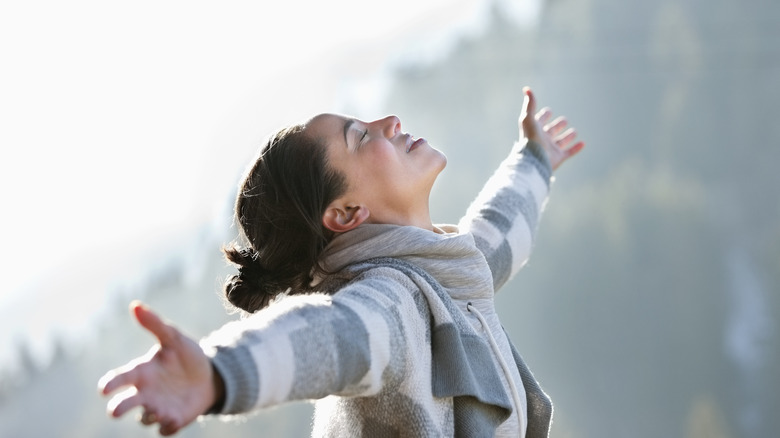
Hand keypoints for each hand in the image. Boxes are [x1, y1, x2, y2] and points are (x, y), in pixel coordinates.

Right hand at [98, 301, 220, 435]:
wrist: (210, 375)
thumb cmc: (186, 356)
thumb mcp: (174, 338)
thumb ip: (155, 324)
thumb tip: (135, 305)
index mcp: (142, 372)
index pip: (120, 379)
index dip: (110, 384)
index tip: (104, 389)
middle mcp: (145, 393)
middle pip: (125, 404)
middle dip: (119, 408)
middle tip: (114, 411)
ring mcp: (158, 408)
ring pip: (145, 418)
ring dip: (149, 415)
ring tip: (158, 410)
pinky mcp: (172, 420)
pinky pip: (165, 429)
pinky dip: (167, 426)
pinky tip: (174, 419)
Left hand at [519, 87, 584, 170]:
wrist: (534, 158)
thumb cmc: (530, 138)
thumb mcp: (529, 118)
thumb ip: (530, 104)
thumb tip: (527, 89)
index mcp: (535, 129)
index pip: (540, 120)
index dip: (544, 116)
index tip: (548, 112)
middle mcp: (543, 139)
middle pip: (552, 130)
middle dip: (558, 125)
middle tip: (564, 121)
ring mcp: (551, 149)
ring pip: (560, 141)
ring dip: (567, 137)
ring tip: (574, 131)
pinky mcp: (558, 157)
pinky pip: (569, 152)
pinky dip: (576, 148)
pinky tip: (583, 143)